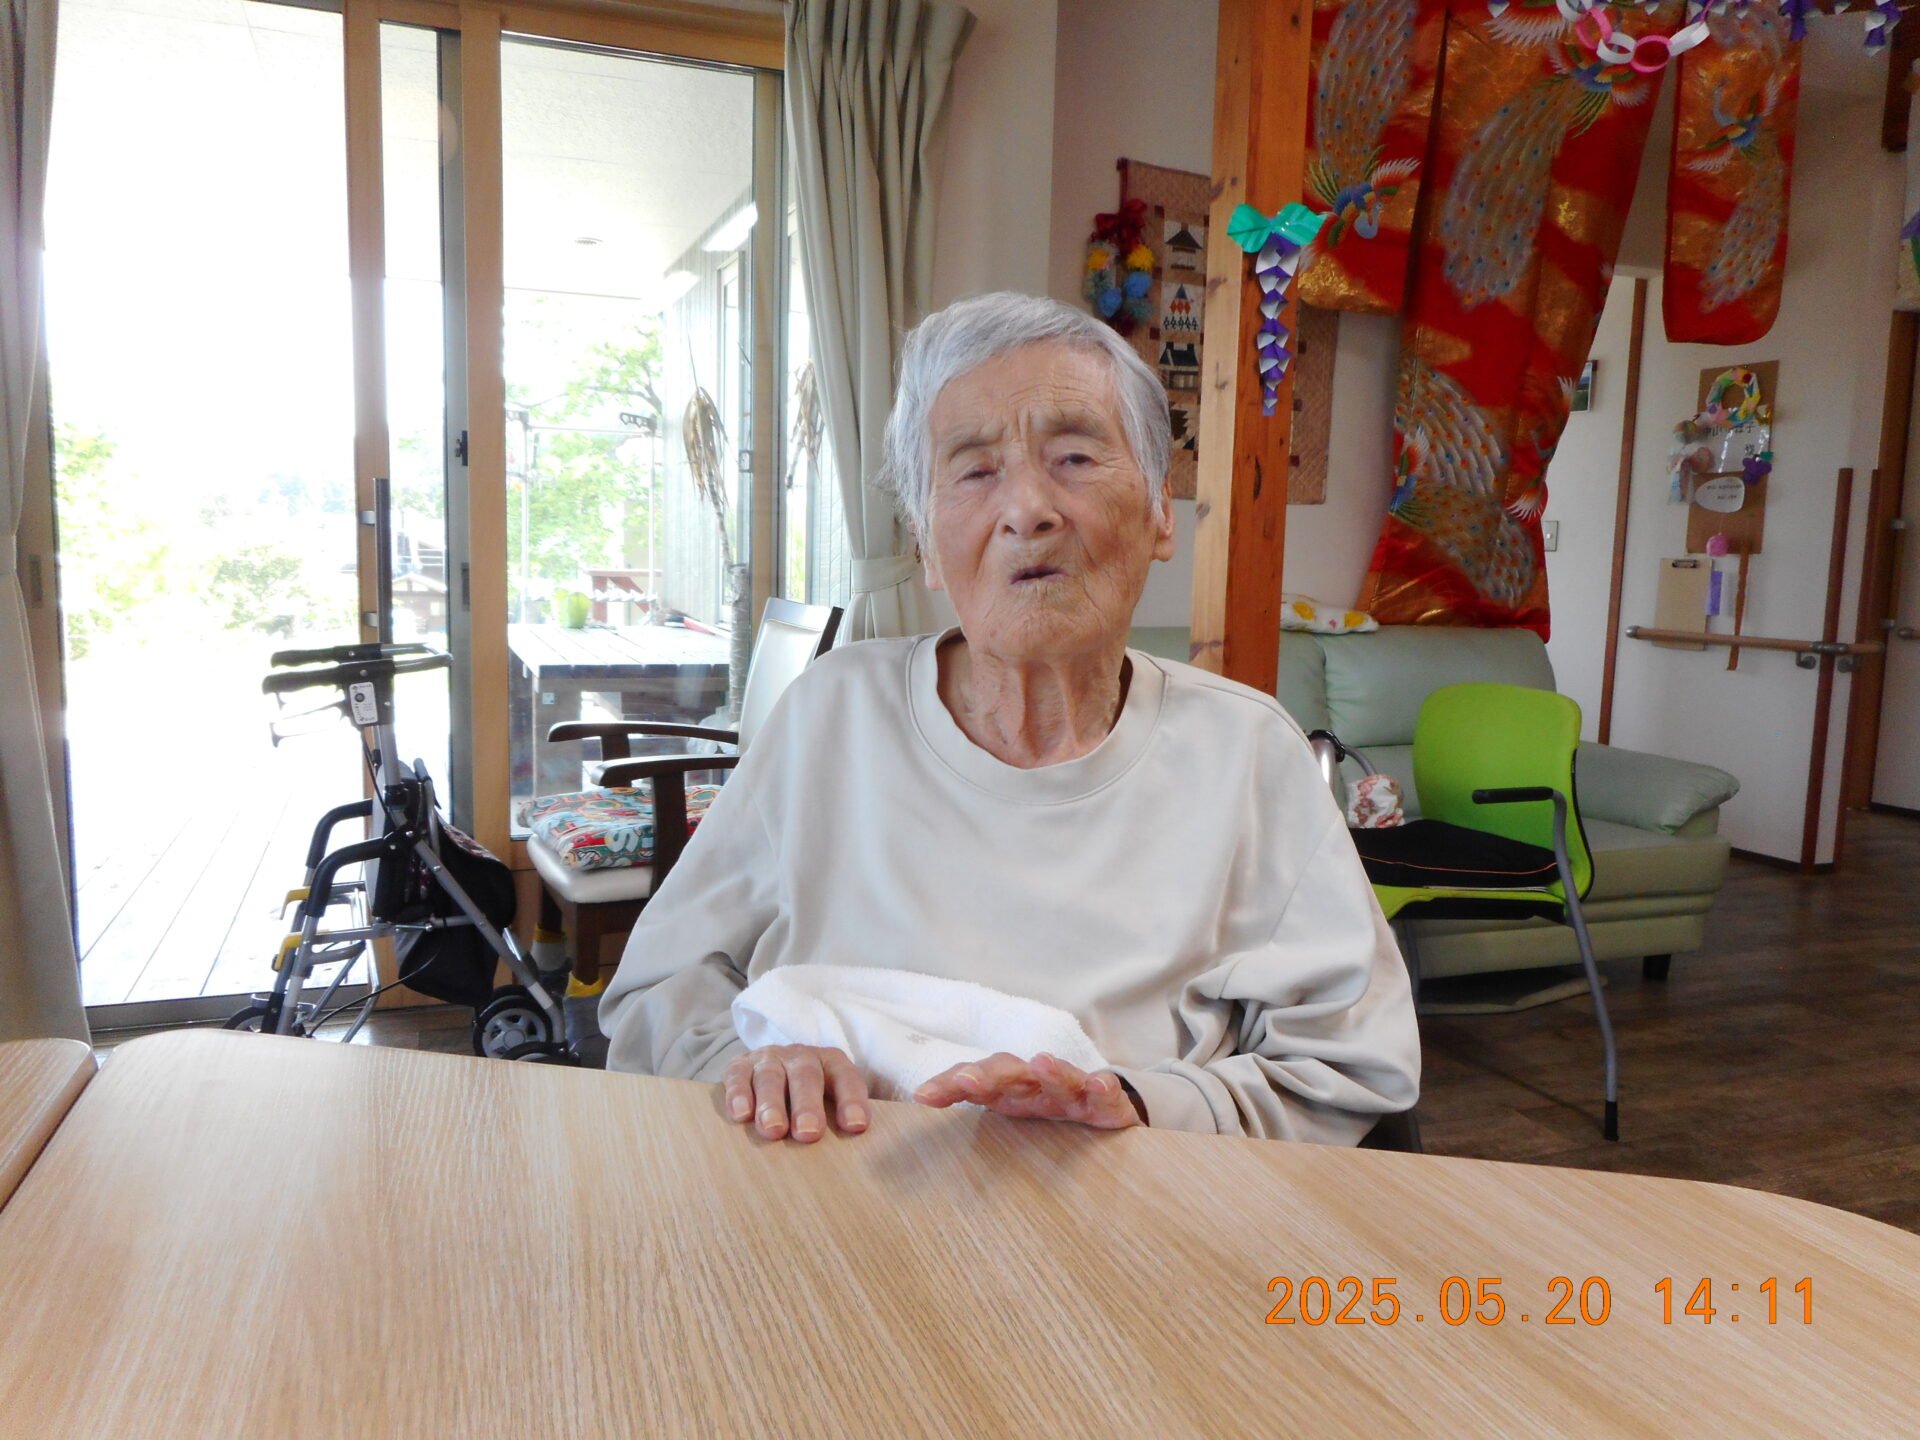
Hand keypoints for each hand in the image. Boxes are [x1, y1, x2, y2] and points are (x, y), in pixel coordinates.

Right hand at [722, 1044, 870, 1142]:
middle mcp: (801, 1057)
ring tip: (773, 1130)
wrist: (771, 1072)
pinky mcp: (740, 1065)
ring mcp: (769, 1059)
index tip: (855, 1126)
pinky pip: (738, 1076)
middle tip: (808, 1133)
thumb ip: (843, 1121)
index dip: (851, 1100)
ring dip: (771, 1103)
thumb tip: (855, 1149)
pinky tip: (741, 1115)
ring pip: (771, 1076)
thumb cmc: (810, 1101)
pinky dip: (738, 1094)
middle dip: (808, 1105)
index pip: (846, 1078)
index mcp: (831, 1063)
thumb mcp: (831, 1103)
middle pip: (807, 1076)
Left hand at [913, 1052, 1143, 1128]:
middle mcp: (1037, 1084)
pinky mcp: (1106, 1103)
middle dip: (988, 1074)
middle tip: (969, 1080)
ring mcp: (1072, 1091)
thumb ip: (975, 1118)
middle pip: (1010, 1071)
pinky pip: (1105, 1094)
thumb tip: (921, 1128)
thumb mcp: (1010, 1114)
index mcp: (1008, 1091)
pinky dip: (1103, 1087)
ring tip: (1042, 1061)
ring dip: (1052, 1070)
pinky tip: (1100, 1085)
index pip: (974, 1079)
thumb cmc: (1049, 1111)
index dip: (949, 1084)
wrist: (1106, 1109)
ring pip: (1060, 1077)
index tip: (923, 1096)